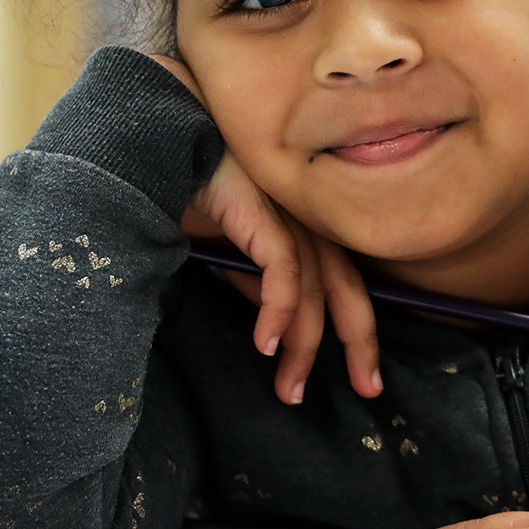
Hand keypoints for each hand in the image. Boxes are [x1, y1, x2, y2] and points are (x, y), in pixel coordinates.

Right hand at [151, 54, 382, 406]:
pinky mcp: (264, 217)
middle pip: (347, 289)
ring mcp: (288, 217)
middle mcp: (304, 221)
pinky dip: (278, 313)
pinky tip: (266, 346)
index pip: (343, 282)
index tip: (361, 375)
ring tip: (288, 388)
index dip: (358, 329)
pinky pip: (284, 274)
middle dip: (359, 343)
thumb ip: (252, 277)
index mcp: (302, 226)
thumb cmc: (192, 186)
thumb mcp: (229, 246)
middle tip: (366, 390)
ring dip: (302, 345)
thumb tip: (271, 322)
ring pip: (314, 292)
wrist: (161, 139)